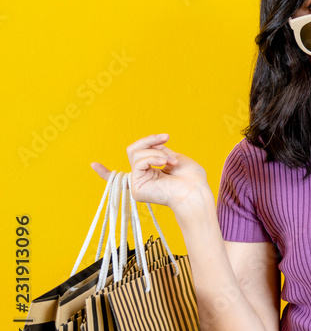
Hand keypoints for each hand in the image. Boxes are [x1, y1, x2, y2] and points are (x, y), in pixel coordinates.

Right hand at [91, 133, 208, 213]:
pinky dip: (153, 158)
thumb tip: (149, 146)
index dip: (106, 171)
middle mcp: (142, 179)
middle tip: (166, 138)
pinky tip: (164, 163)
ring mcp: (138, 184)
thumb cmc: (192, 178)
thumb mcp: (174, 158)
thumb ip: (159, 151)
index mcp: (151, 173)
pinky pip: (138, 163)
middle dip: (149, 140)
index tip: (94, 166)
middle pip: (133, 150)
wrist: (196, 192)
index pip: (127, 170)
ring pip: (136, 154)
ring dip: (157, 152)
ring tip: (172, 160)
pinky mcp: (137, 189)